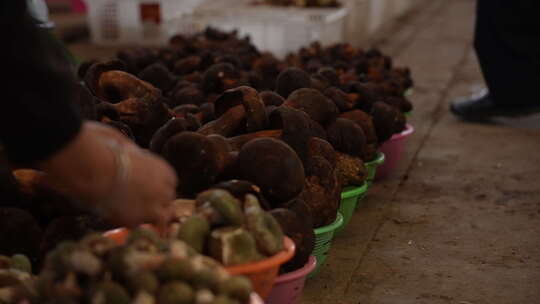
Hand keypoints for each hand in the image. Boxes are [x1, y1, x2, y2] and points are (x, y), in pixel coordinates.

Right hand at [39, 121, 177, 227]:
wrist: (92, 166)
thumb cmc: (102, 148)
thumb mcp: (124, 144)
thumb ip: (131, 154)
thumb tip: (124, 152)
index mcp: (164, 170)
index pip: (169, 185)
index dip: (156, 190)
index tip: (144, 192)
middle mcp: (164, 190)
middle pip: (167, 204)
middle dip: (155, 207)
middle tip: (138, 210)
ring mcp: (152, 208)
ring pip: (160, 221)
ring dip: (149, 222)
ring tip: (134, 223)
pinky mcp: (136, 222)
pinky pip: (138, 229)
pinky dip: (131, 229)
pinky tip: (119, 227)